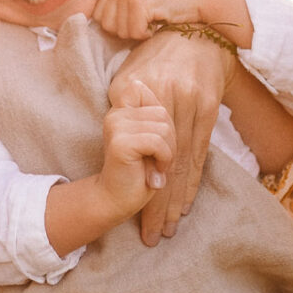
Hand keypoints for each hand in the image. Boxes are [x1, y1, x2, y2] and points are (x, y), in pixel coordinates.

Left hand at [93, 0, 247, 45]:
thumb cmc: (170, 7)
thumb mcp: (140, 3)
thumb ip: (119, 11)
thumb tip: (92, 28)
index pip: (97, 16)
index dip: (117, 26)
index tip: (138, 20)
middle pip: (105, 25)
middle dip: (126, 31)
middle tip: (147, 21)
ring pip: (119, 31)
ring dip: (138, 33)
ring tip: (154, 20)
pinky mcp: (139, 3)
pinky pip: (134, 33)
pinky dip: (148, 34)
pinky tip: (159, 22)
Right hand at [97, 81, 175, 237]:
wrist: (116, 201)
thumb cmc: (139, 171)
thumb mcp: (152, 137)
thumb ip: (157, 118)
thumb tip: (176, 97)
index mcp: (122, 108)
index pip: (147, 91)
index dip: (162, 116)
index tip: (156, 141)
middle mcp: (116, 113)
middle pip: (163, 112)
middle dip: (170, 139)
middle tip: (158, 160)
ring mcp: (116, 126)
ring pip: (163, 127)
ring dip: (168, 152)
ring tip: (156, 167)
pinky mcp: (120, 142)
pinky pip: (157, 141)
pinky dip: (164, 159)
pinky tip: (154, 173)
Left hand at [110, 29, 236, 241]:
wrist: (198, 32)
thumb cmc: (155, 53)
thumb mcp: (129, 70)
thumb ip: (122, 102)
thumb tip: (117, 132)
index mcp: (146, 90)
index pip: (143, 148)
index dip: (142, 186)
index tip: (135, 215)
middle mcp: (173, 101)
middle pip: (166, 164)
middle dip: (160, 205)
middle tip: (153, 235)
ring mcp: (194, 106)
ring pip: (184, 163)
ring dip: (177, 199)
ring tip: (168, 228)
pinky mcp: (209, 111)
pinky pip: (201, 153)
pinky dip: (193, 181)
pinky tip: (186, 203)